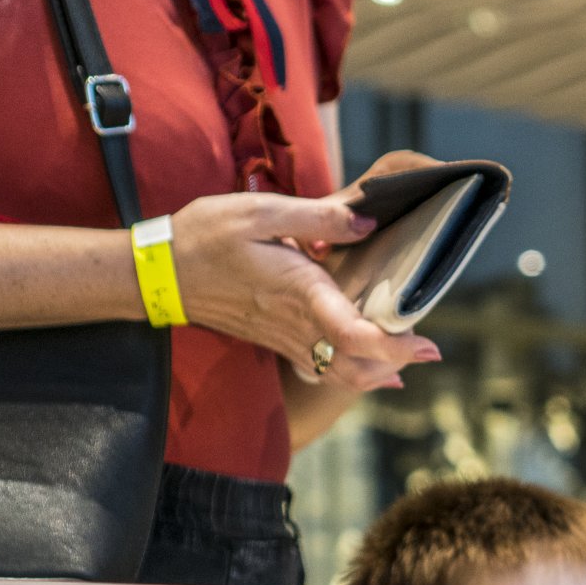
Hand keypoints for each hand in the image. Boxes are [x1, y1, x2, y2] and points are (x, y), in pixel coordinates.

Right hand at [169, 187, 438, 391]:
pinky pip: (317, 369)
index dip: (395, 346)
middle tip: (429, 352)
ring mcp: (283, 338)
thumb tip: (366, 222)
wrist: (157, 271)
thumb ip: (317, 217)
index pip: (353, 335)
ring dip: (374, 372)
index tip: (427, 345)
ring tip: (406, 359)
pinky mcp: (274, 341)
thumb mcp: (259, 210)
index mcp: (299, 291)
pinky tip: (365, 364)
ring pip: (337, 374)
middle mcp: (295, 324)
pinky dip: (346, 372)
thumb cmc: (204, 235)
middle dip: (396, 365)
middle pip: (354, 367)